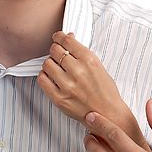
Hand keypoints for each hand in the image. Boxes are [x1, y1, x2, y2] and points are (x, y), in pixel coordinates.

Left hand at [38, 31, 146, 147]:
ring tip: (55, 67)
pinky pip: (42, 80)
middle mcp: (78, 71)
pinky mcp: (59, 98)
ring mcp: (67, 85)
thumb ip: (82, 54)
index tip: (57, 37)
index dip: (59, 37)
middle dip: (55, 50)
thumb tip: (69, 40)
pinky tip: (51, 78)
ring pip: (47, 64)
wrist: (108, 115)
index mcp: (89, 61)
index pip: (67, 40)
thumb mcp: (99, 67)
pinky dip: (44, 76)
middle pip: (55, 50)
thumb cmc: (106, 93)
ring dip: (49, 64)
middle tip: (57, 54)